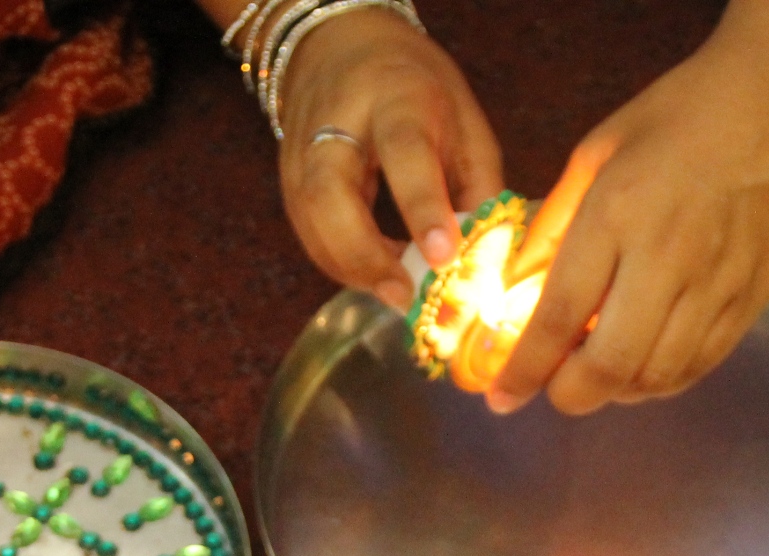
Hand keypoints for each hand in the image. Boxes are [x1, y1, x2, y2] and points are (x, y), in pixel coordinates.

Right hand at [275, 10, 502, 307]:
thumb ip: (478, 188)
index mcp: (397, 96)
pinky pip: (307, 231)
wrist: (342, 46)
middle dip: (365, 255)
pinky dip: (339, 262)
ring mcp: (302, 148)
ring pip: (310, 220)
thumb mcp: (465, 121)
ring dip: (351, 267)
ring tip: (395, 293)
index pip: (404, 152)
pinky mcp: (286, 176)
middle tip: (404, 296)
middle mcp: (337, 119)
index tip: (442, 255)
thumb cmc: (418, 88)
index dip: (422, 206)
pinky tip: (372, 276)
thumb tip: (482, 261)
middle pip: (330, 193)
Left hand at [488, 19, 768, 415]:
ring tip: (597, 369)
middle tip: (552, 388)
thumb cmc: (685, 113)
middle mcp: (668, 258)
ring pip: (657, 378)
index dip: (524, 370)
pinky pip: (700, 365)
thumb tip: (517, 292)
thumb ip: (554, 227)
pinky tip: (643, 363)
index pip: (560, 316)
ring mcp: (718, 284)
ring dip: (615, 391)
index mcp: (617, 214)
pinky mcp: (753, 299)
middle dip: (570, 395)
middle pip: (610, 367)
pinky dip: (661, 380)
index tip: (501, 398)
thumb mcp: (598, 151)